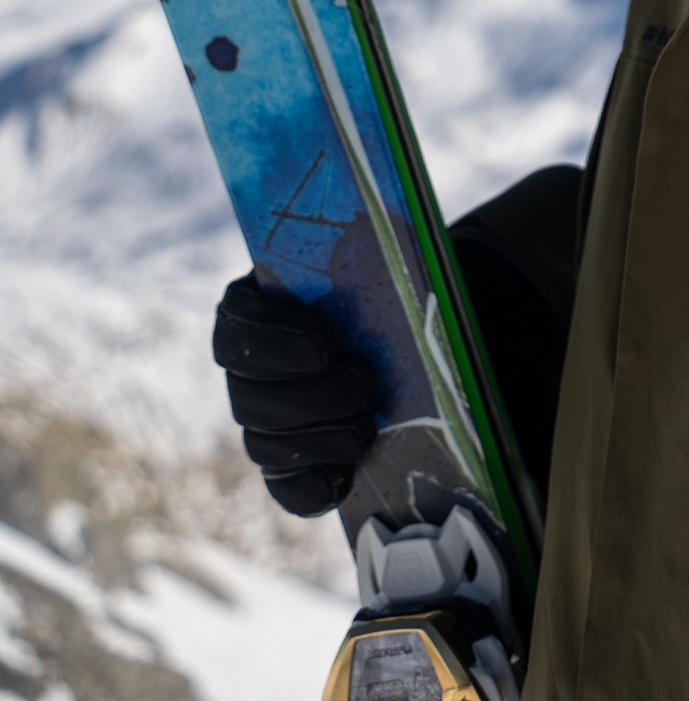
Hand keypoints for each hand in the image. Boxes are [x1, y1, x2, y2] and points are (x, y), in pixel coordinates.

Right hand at [213, 273, 376, 516]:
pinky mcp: (285, 462)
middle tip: (362, 385)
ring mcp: (259, 418)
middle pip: (251, 397)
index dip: (276, 342)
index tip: (327, 344)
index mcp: (250, 308)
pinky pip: (285, 487)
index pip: (237, 327)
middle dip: (312, 398)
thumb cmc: (369, 283)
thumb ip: (358, 267)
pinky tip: (344, 476)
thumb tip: (381, 270)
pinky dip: (312, 487)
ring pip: (264, 445)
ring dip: (319, 440)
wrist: (387, 324)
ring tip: (365, 425)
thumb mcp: (360, 265)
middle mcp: (244, 368)